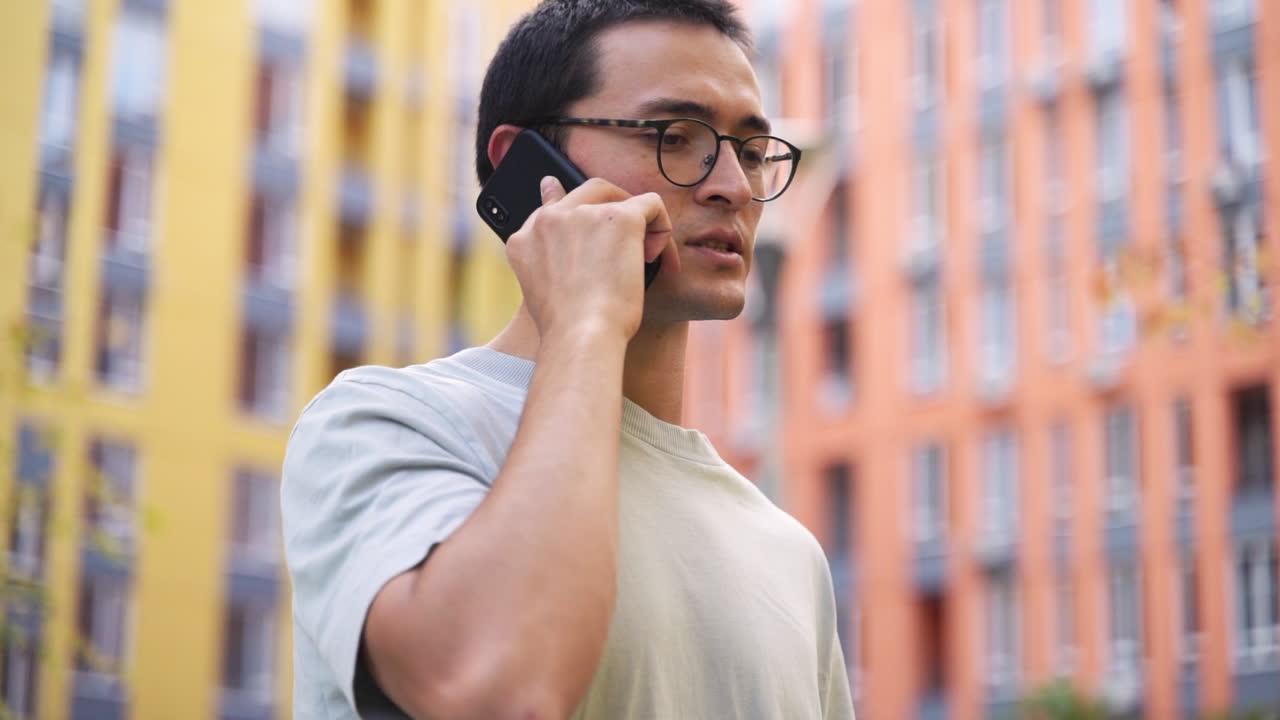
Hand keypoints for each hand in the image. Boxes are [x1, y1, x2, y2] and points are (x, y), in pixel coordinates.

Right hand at [505, 176, 680, 343]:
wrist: (581, 338)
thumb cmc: (566, 328)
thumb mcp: (543, 291)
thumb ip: (548, 259)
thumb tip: (563, 233)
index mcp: (524, 238)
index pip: (552, 206)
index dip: (580, 220)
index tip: (594, 234)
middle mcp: (548, 219)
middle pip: (589, 193)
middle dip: (612, 212)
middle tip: (627, 245)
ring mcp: (582, 214)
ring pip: (619, 198)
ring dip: (636, 225)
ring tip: (643, 258)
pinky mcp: (619, 218)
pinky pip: (650, 204)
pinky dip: (661, 226)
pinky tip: (659, 255)